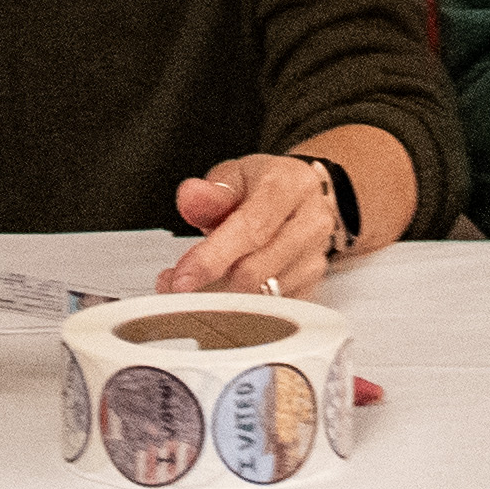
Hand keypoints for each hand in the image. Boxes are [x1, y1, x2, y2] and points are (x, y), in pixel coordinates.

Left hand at [157, 156, 336, 296]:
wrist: (301, 197)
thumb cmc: (265, 186)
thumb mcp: (235, 176)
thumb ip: (211, 191)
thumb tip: (191, 197)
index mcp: (292, 186)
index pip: (251, 228)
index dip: (213, 257)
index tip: (182, 279)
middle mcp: (311, 223)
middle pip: (257, 270)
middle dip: (209, 284)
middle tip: (175, 284)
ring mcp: (315, 259)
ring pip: (261, 297)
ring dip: (220, 298)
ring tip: (195, 284)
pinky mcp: (312, 288)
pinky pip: (269, 312)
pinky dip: (239, 309)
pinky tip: (221, 293)